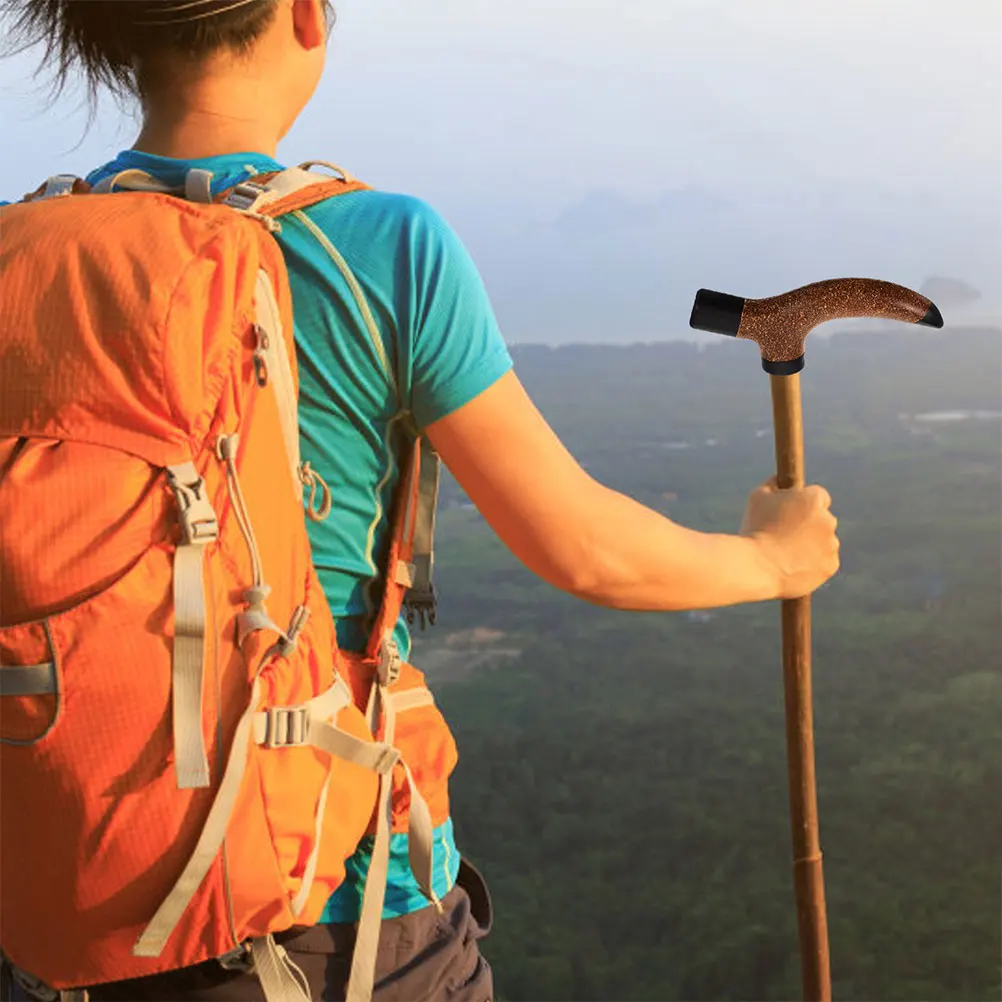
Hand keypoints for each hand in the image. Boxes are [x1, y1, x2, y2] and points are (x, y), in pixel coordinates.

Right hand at [741, 477, 840, 598]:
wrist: (756, 567)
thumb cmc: (754, 529)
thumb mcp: (757, 498)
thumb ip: (773, 484)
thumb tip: (779, 478)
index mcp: (813, 500)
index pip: (819, 495)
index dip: (804, 503)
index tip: (792, 512)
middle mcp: (828, 520)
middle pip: (824, 518)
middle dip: (810, 524)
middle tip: (785, 534)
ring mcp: (831, 544)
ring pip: (824, 541)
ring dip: (812, 544)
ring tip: (785, 553)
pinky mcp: (831, 565)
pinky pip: (825, 561)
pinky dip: (814, 563)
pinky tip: (793, 565)